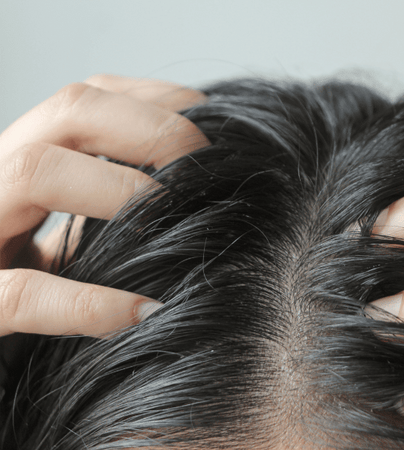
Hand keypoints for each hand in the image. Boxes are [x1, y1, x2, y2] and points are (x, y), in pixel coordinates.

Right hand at [0, 74, 208, 336]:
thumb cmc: (36, 283)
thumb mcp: (70, 234)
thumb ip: (109, 206)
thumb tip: (198, 190)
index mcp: (22, 160)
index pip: (91, 97)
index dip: (160, 101)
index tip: (216, 128)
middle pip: (71, 110)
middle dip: (156, 130)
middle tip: (211, 168)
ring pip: (34, 171)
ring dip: (124, 191)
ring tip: (177, 218)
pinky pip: (22, 295)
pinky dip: (89, 303)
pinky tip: (144, 312)